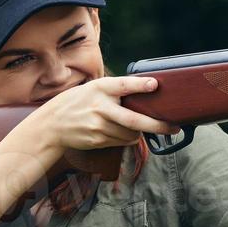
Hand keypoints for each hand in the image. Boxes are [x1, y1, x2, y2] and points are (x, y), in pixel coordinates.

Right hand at [32, 76, 179, 151]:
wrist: (54, 124)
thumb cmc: (79, 102)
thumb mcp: (94, 88)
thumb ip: (117, 89)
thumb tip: (149, 87)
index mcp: (100, 88)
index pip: (122, 85)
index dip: (140, 85)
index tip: (155, 85)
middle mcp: (100, 107)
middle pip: (134, 120)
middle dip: (157, 125)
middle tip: (174, 127)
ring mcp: (99, 126)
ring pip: (132, 133)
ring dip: (141, 131)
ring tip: (140, 125)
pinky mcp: (98, 140)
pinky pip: (123, 141)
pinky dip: (130, 137)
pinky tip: (124, 131)